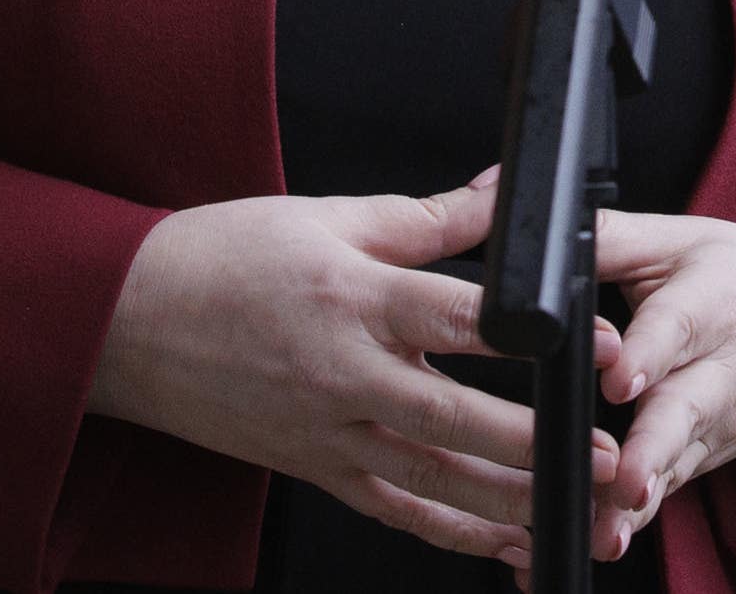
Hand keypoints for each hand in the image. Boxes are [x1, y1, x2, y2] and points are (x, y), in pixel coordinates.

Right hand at [87, 168, 615, 555]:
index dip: (540, 333)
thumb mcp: (329, 217)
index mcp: (355, 300)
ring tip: (576, 508)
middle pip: (458, 420)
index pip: (464, 320)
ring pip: (432, 480)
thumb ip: (428, 218)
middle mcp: (345, 376)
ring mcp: (327, 433)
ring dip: (510, 503)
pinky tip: (504, 542)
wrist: (125, 321)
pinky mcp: (313, 468)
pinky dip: (451, 533)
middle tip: (611, 456)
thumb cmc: (221, 261)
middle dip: (540, 447)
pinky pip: (392, 510)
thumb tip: (500, 193)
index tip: (601, 343)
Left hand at [484, 209, 735, 572]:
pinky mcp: (706, 460)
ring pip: (678, 467)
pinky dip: (631, 524)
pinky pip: (668, 495)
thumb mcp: (677, 239)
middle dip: (653, 448)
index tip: (619, 378)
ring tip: (606, 535)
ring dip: (641, 503)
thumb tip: (510, 212)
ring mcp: (717, 424)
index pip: (680, 325)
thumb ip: (601, 235)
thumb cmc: (735, 276)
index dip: (651, 352)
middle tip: (625, 480)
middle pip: (687, 411)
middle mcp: (722, 368)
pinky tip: (592, 547)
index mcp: (715, 298)